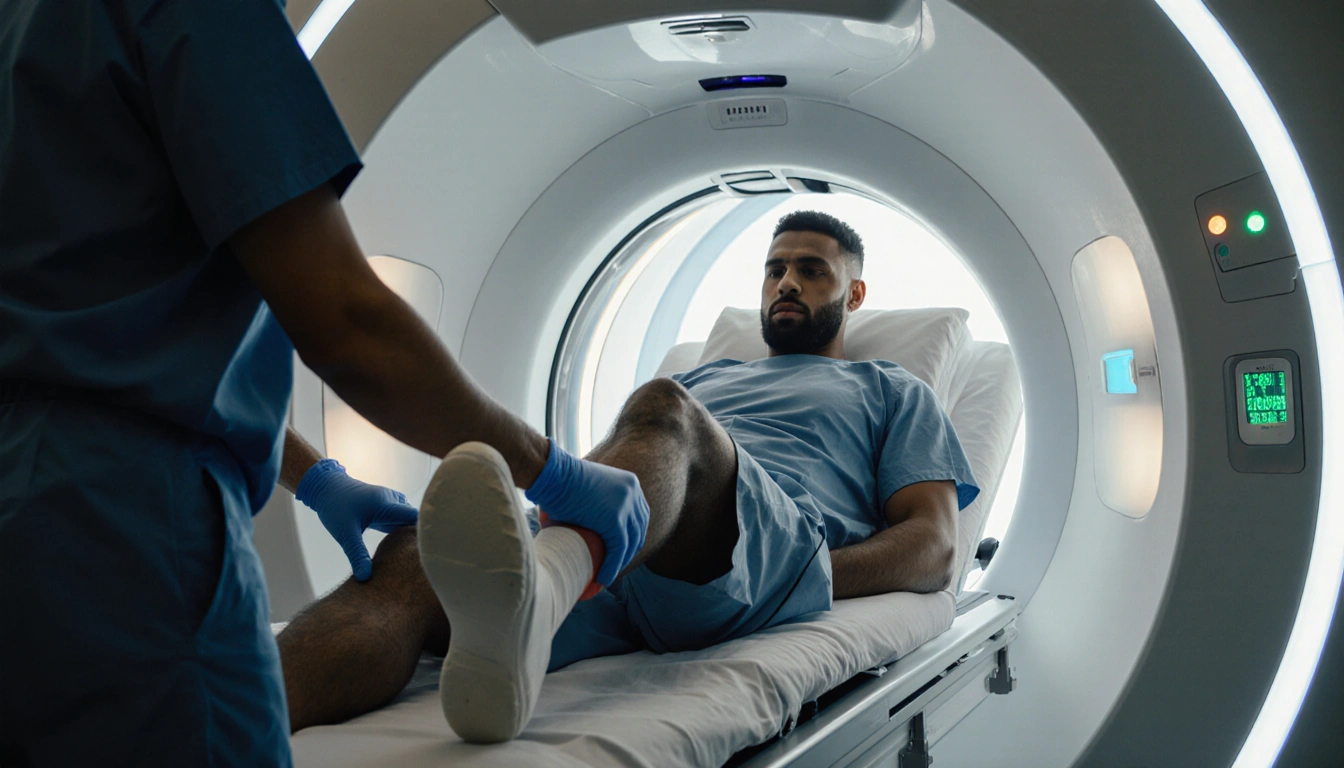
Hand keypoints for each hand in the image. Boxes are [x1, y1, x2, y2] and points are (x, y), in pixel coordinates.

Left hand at [296, 459, 418, 581]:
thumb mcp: (345, 534)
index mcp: (387, 505)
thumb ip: (357, 555)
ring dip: (410, 533)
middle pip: (414, 519)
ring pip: (407, 518)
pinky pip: (400, 518)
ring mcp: (389, 502)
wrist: (325, 487)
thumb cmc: (334, 507)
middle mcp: (392, 501)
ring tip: (413, 554)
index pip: (416, 517)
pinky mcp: (384, 507)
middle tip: (421, 558)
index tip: (428, 550)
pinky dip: (401, 530)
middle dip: (419, 536)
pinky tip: (399, 546)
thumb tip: (365, 577)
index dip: (424, 533)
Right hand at [524, 441, 648, 585]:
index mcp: (630, 484)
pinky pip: (618, 550)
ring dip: (620, 563)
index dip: (632, 536)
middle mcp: (633, 493)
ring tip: (605, 576)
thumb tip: (588, 524)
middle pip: (638, 529)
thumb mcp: (589, 489)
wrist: (551, 475)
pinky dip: (611, 567)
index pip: (639, 516)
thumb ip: (597, 504)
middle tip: (612, 566)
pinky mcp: (615, 521)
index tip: (620, 551)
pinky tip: (603, 579)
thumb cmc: (560, 481)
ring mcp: (626, 506)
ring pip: (630, 544)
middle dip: (628, 551)